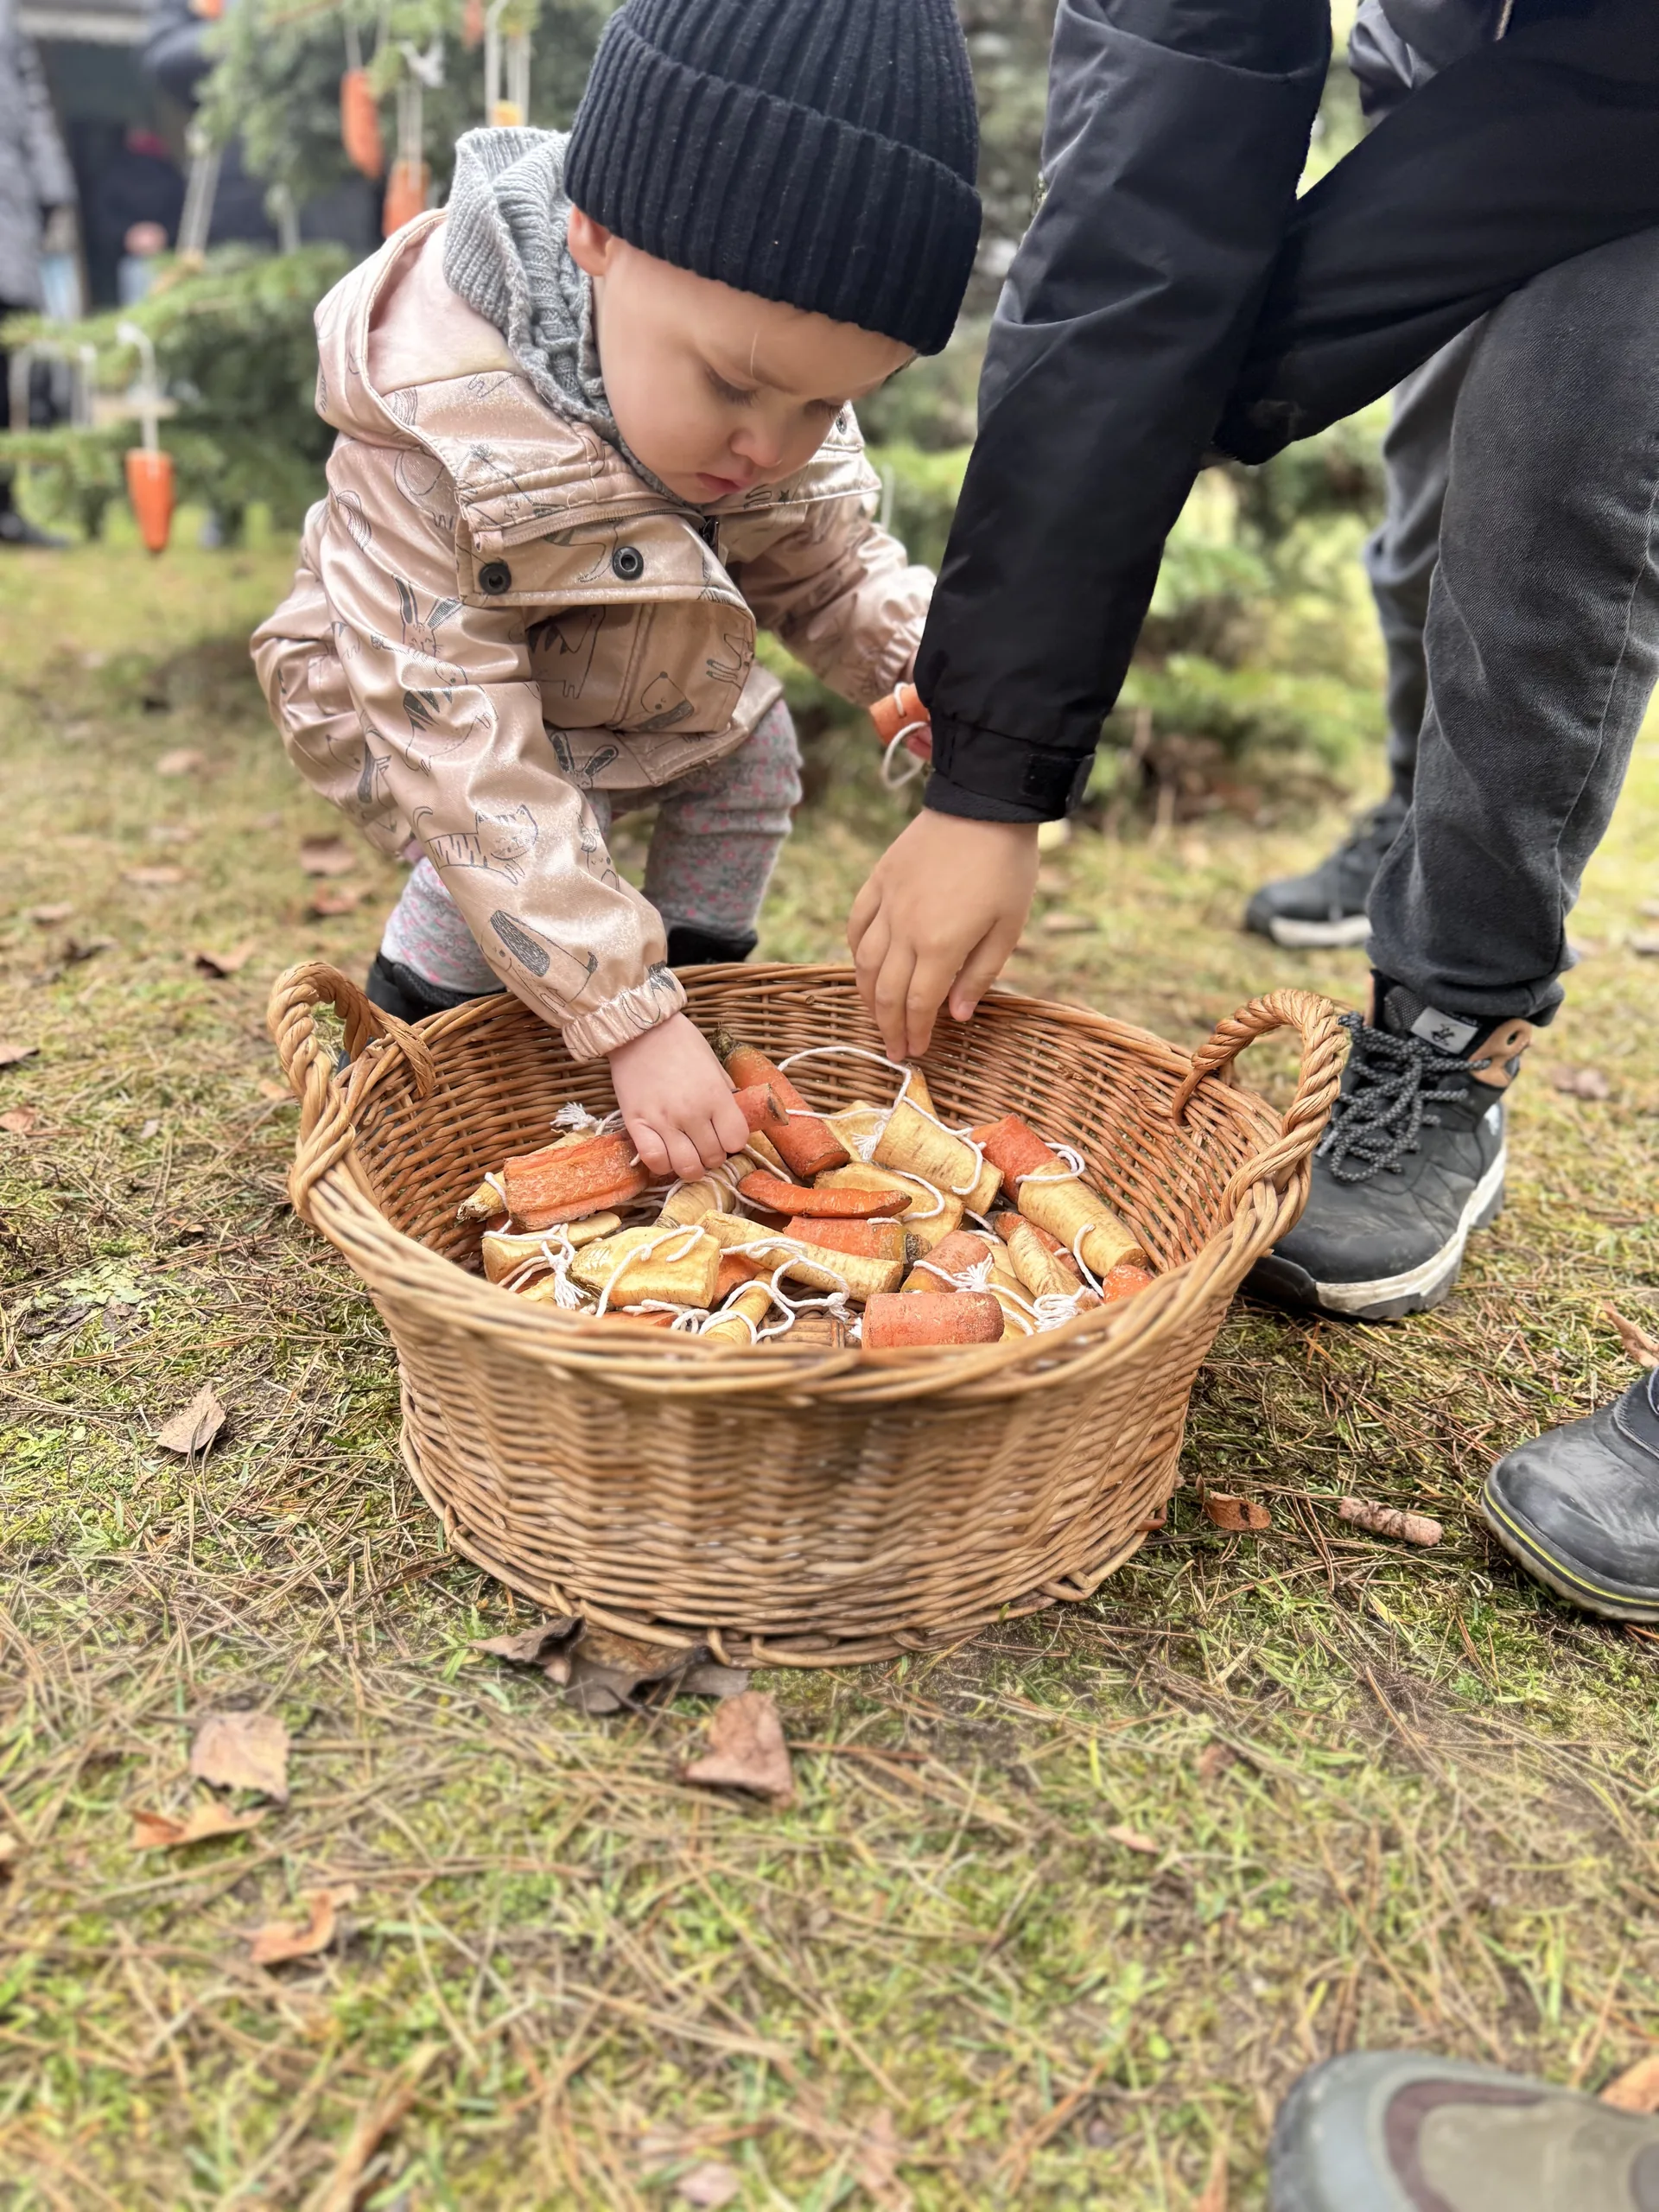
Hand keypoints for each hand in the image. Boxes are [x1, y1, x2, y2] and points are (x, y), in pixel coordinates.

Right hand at [608, 1013, 750, 1181]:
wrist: (640, 1029)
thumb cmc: (680, 1042)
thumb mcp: (714, 1064)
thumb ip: (726, 1094)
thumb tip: (735, 1118)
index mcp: (716, 1096)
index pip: (737, 1141)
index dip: (733, 1141)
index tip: (725, 1134)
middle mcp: (692, 1113)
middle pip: (713, 1158)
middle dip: (713, 1155)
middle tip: (705, 1143)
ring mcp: (663, 1121)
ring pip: (686, 1167)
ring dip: (691, 1166)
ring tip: (687, 1154)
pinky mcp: (636, 1123)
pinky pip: (654, 1161)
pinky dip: (662, 1165)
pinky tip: (665, 1155)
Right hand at [848, 810, 1039, 1058]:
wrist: (984, 804)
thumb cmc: (1007, 868)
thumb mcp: (1007, 928)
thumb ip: (979, 975)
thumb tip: (957, 1015)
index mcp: (941, 945)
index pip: (918, 1003)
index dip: (915, 1032)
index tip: (915, 1051)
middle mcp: (905, 929)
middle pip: (887, 991)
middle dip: (888, 1026)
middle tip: (893, 1049)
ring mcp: (887, 903)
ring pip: (864, 962)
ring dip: (868, 996)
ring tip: (876, 1016)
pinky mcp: (879, 880)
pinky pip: (857, 924)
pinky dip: (855, 951)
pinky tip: (863, 965)